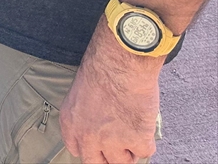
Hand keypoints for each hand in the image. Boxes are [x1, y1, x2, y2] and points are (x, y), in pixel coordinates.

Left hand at [61, 19, 161, 162]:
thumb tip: (99, 124)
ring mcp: (111, 142)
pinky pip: (144, 151)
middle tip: (119, 147)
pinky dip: (147, 139)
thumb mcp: (81, 92)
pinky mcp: (135, 140)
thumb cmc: (101, 67)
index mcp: (70, 122)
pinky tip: (143, 121)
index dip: (90, 148)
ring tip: (132, 129)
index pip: (76, 149)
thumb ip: (87, 114)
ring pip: (122, 162)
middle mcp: (87, 136)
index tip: (100, 145)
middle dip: (109, 157)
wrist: (119, 63)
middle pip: (96, 163)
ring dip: (129, 149)